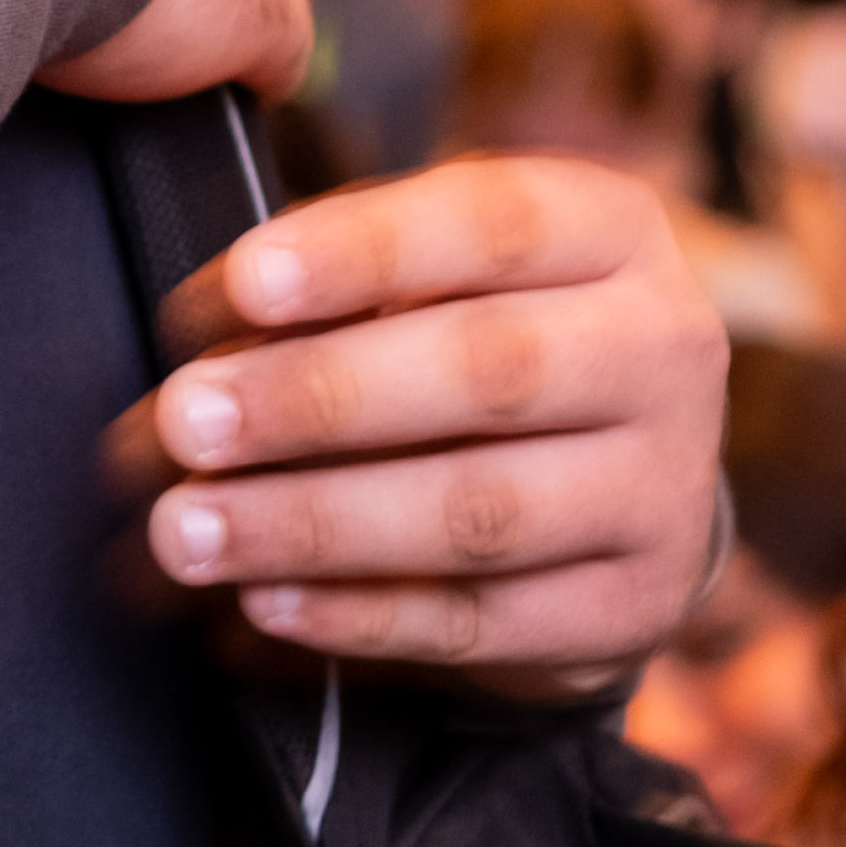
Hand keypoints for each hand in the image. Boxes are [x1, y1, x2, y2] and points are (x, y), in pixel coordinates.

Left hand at [102, 154, 726, 705]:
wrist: (619, 478)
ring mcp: (662, 490)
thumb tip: (200, 333)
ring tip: (188, 529)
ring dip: (314, 522)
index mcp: (609, 231)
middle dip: (318, 397)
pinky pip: (481, 621)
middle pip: (488, 371)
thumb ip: (324, 284)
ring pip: (480, 511)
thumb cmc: (478, 336)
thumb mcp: (424, 272)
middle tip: (183, 421)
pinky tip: (264, 599)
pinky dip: (360, 614)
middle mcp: (662, 351)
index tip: (248, 283)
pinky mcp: (630, 611)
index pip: (490, 225)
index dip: (365, 253)